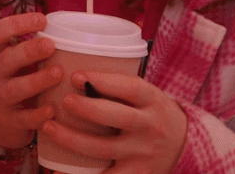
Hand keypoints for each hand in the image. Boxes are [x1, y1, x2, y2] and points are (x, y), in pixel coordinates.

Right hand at [0, 12, 61, 150]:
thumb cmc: (16, 81)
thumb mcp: (16, 63)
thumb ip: (34, 49)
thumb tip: (71, 30)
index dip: (17, 23)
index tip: (42, 20)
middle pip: (6, 59)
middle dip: (28, 50)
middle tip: (51, 45)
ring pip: (14, 89)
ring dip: (36, 80)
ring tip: (58, 73)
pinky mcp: (9, 121)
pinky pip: (23, 118)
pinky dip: (37, 115)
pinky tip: (52, 110)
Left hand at [40, 70, 186, 173]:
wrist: (185, 144)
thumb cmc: (151, 111)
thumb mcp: (145, 94)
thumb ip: (118, 85)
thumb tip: (73, 70)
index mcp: (152, 100)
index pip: (130, 87)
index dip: (102, 81)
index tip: (76, 76)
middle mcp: (150, 126)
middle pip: (117, 117)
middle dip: (87, 109)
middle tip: (64, 101)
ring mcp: (142, 152)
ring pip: (104, 148)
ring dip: (73, 139)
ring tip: (49, 127)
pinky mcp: (137, 173)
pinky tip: (59, 171)